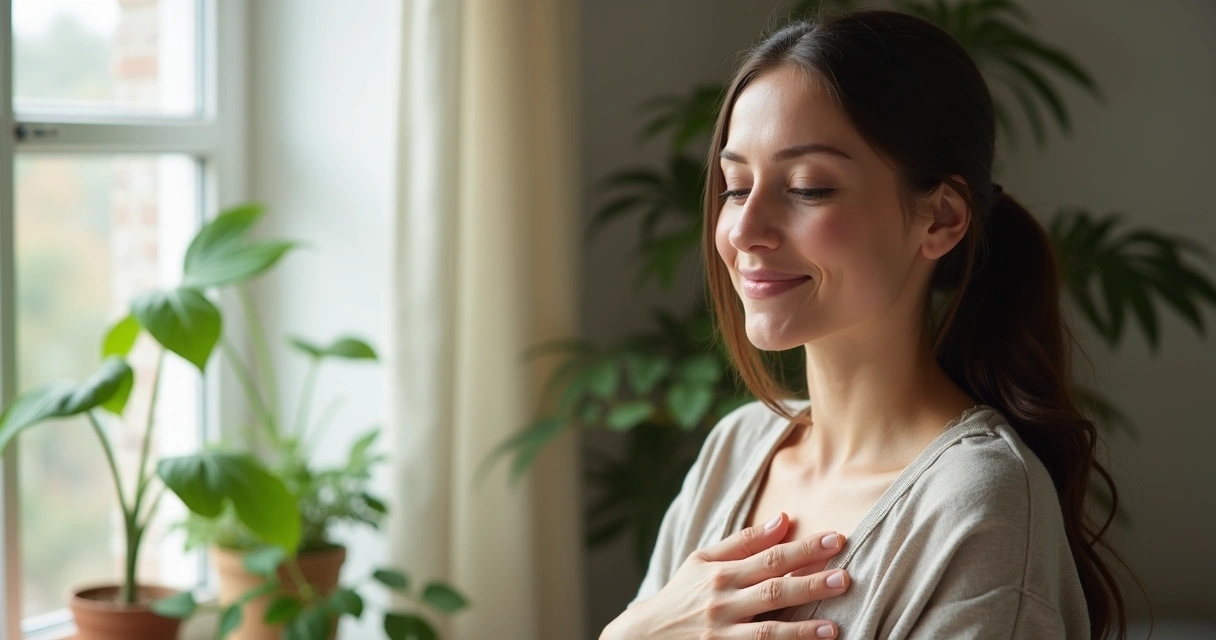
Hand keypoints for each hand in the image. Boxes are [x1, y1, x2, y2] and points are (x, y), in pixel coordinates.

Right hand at [604, 512, 849, 638]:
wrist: (645, 636)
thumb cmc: (681, 593)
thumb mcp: (703, 561)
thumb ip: (744, 542)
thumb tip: (784, 519)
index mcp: (721, 573)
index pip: (770, 557)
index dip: (804, 549)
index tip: (835, 539)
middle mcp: (722, 602)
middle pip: (773, 591)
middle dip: (811, 584)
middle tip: (845, 577)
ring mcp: (723, 634)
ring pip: (768, 631)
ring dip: (803, 629)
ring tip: (834, 626)